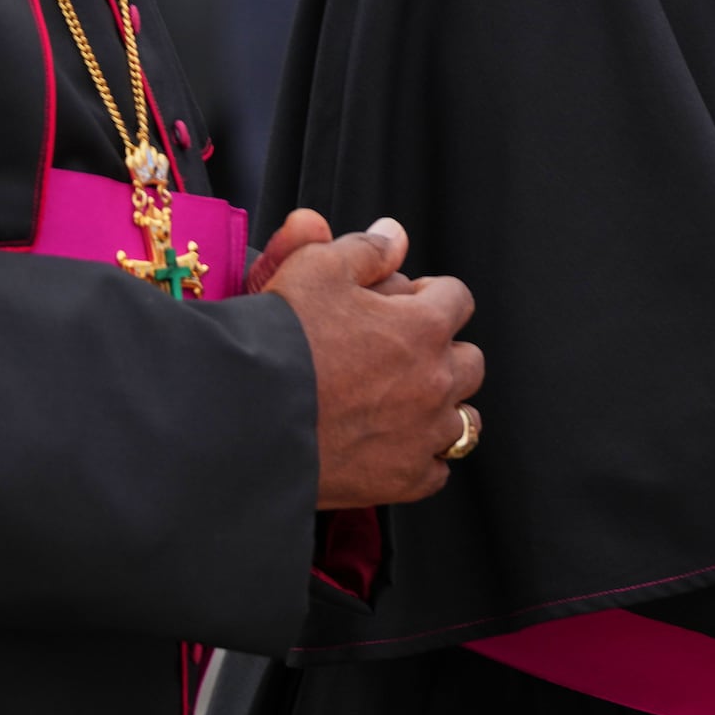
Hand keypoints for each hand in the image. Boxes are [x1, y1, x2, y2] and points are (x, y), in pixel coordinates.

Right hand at [257, 208, 483, 508]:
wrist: (243, 416)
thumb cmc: (279, 340)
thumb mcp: (316, 269)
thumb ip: (365, 250)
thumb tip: (394, 235)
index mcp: (424, 327)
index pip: (458, 298)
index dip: (430, 296)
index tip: (405, 304)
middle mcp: (436, 382)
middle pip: (470, 361)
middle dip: (443, 352)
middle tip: (403, 354)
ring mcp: (423, 434)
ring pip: (465, 419)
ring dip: (443, 407)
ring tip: (406, 402)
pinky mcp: (402, 479)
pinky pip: (438, 469)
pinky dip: (422, 457)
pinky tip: (394, 445)